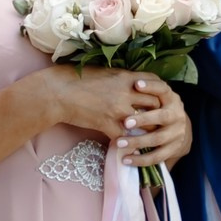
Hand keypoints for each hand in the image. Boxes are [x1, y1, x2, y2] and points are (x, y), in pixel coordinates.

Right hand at [23, 64, 165, 140]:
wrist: (58, 92)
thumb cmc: (77, 78)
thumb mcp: (104, 72)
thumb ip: (121, 78)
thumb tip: (133, 82)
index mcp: (126, 77)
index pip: (155, 84)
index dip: (161, 92)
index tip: (162, 99)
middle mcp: (126, 93)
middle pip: (155, 104)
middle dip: (159, 113)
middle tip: (160, 120)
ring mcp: (118, 110)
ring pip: (145, 124)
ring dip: (148, 131)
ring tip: (150, 136)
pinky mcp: (107, 125)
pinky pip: (126, 138)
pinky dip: (129, 144)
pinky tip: (131, 148)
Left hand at [117, 77, 189, 171]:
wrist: (181, 130)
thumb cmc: (160, 110)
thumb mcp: (158, 99)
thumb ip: (145, 93)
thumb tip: (121, 82)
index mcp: (171, 99)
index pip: (163, 89)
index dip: (151, 87)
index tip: (136, 84)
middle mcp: (176, 115)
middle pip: (162, 116)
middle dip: (144, 119)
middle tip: (125, 122)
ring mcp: (176, 133)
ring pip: (157, 139)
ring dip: (138, 142)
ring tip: (120, 143)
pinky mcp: (173, 149)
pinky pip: (157, 156)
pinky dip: (141, 159)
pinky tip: (126, 159)